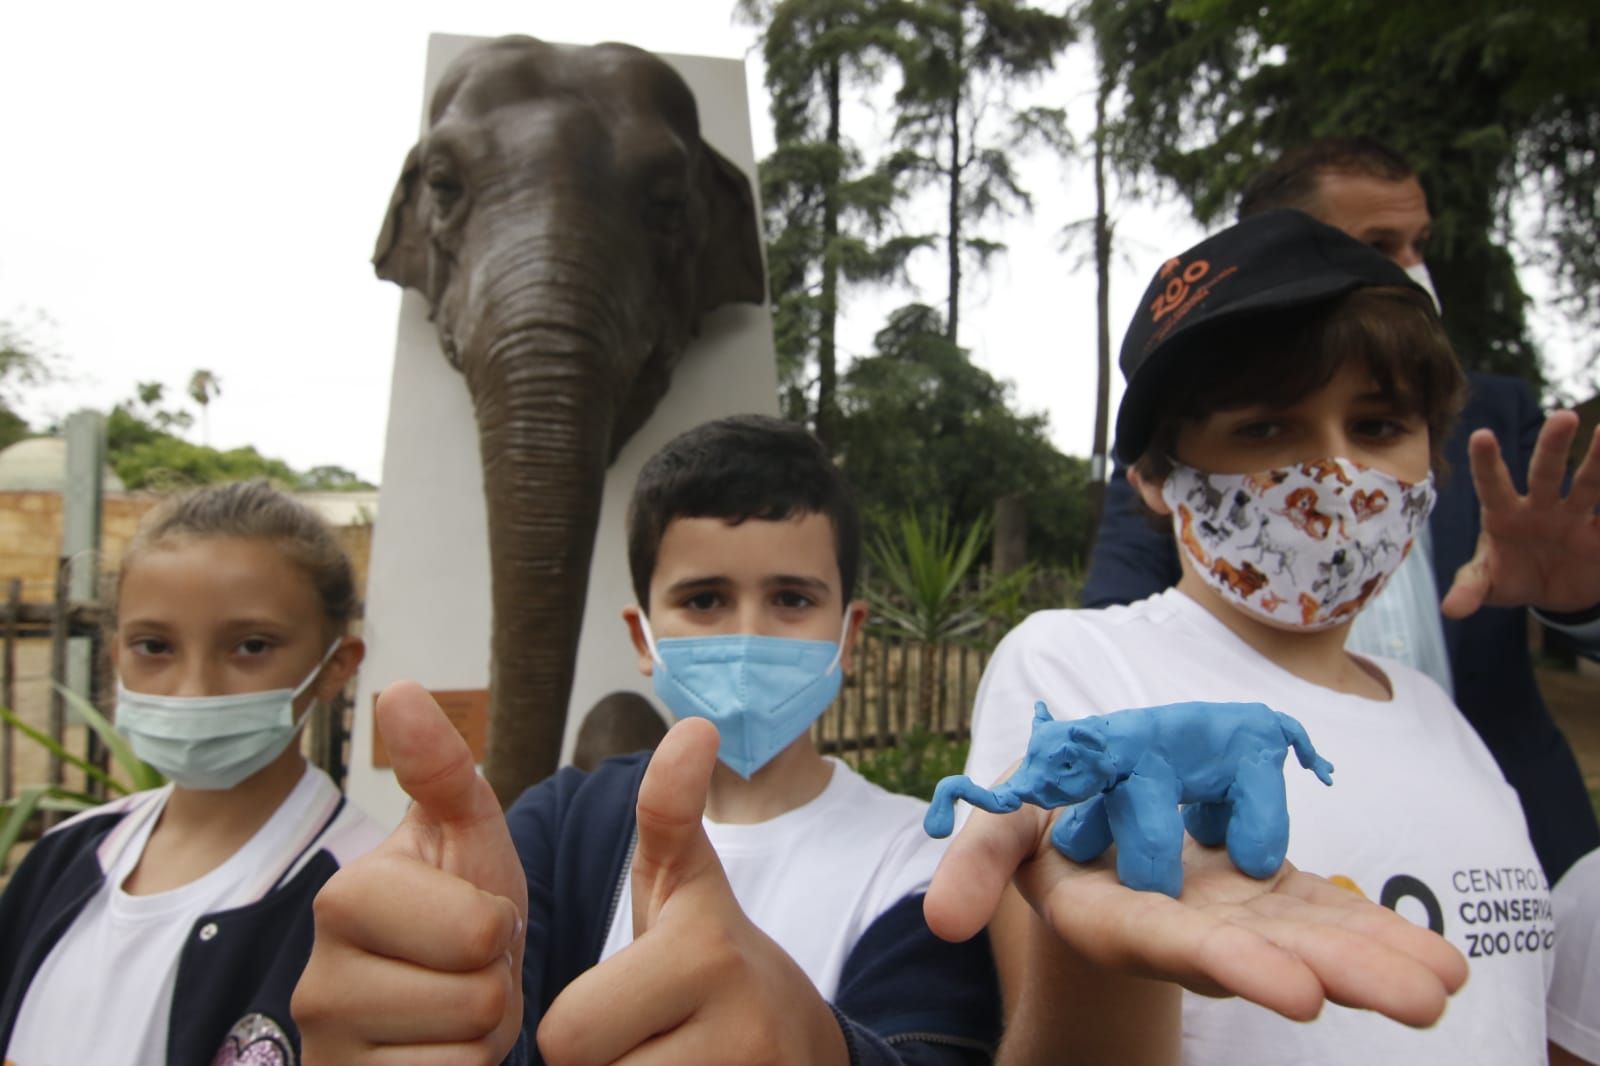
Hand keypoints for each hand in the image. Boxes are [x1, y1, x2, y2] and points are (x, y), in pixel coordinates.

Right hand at [292, 681, 528, 1062]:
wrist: (440, 1004)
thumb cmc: (459, 910)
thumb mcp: (465, 835)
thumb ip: (440, 768)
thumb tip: (398, 687)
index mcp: (346, 898)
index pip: (480, 932)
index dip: (500, 926)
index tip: (472, 915)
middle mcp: (316, 979)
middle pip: (477, 997)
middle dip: (494, 983)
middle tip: (468, 967)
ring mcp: (325, 1049)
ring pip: (467, 1050)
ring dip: (482, 1031)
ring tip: (453, 1004)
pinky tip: (435, 1050)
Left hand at [536, 718, 847, 1065]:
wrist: (809, 1050)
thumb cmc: (717, 967)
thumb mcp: (691, 890)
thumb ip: (669, 814)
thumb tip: (692, 725)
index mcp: (708, 953)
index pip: (567, 1036)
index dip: (580, 1031)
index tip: (626, 1010)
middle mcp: (743, 1028)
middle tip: (641, 1046)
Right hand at [925, 801, 1466, 1026]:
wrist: (1083, 812)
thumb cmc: (1037, 817)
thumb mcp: (998, 826)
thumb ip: (976, 863)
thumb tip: (942, 922)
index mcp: (1112, 912)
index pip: (1170, 941)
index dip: (1228, 963)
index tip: (1296, 991)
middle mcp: (1180, 924)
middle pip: (1260, 955)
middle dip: (1337, 973)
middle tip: (1417, 1000)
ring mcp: (1229, 910)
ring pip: (1306, 938)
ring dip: (1376, 961)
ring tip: (1447, 985)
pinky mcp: (1263, 890)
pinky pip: (1322, 911)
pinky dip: (1376, 932)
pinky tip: (1439, 960)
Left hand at [1442, 411, 1599, 617]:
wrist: (1553, 592)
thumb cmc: (1511, 577)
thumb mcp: (1489, 586)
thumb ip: (1471, 591)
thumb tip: (1450, 610)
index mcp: (1504, 515)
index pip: (1492, 485)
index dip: (1487, 463)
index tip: (1482, 436)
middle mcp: (1541, 507)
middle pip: (1546, 473)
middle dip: (1554, 447)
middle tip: (1563, 417)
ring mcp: (1575, 516)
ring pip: (1590, 484)